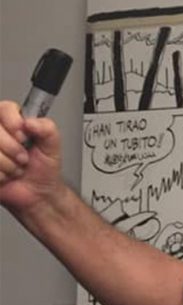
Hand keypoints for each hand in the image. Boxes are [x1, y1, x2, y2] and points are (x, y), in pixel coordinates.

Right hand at [0, 100, 65, 216]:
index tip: (24, 137)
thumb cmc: (43, 169)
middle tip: (24, 158)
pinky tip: (6, 175)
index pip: (4, 108)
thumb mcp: (52, 146)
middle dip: (14, 149)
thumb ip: (47, 128)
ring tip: (16, 167)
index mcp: (10, 121)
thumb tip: (30, 121)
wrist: (38, 194)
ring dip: (8, 164)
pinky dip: (1, 175)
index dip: (14, 123)